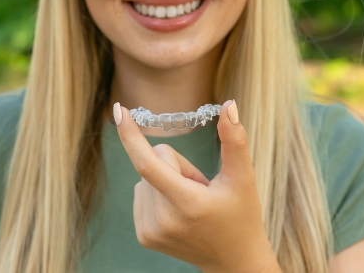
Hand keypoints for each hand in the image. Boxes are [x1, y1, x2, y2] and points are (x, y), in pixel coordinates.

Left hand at [114, 100, 281, 272]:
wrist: (234, 262)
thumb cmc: (242, 215)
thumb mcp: (243, 178)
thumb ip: (235, 140)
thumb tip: (229, 105)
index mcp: (187, 204)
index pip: (148, 164)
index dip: (132, 136)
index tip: (120, 110)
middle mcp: (162, 220)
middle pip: (155, 160)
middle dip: (177, 164)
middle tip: (201, 188)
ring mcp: (150, 230)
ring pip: (146, 175)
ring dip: (168, 179)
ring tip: (192, 202)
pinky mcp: (143, 235)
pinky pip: (141, 190)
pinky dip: (159, 192)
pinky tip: (180, 210)